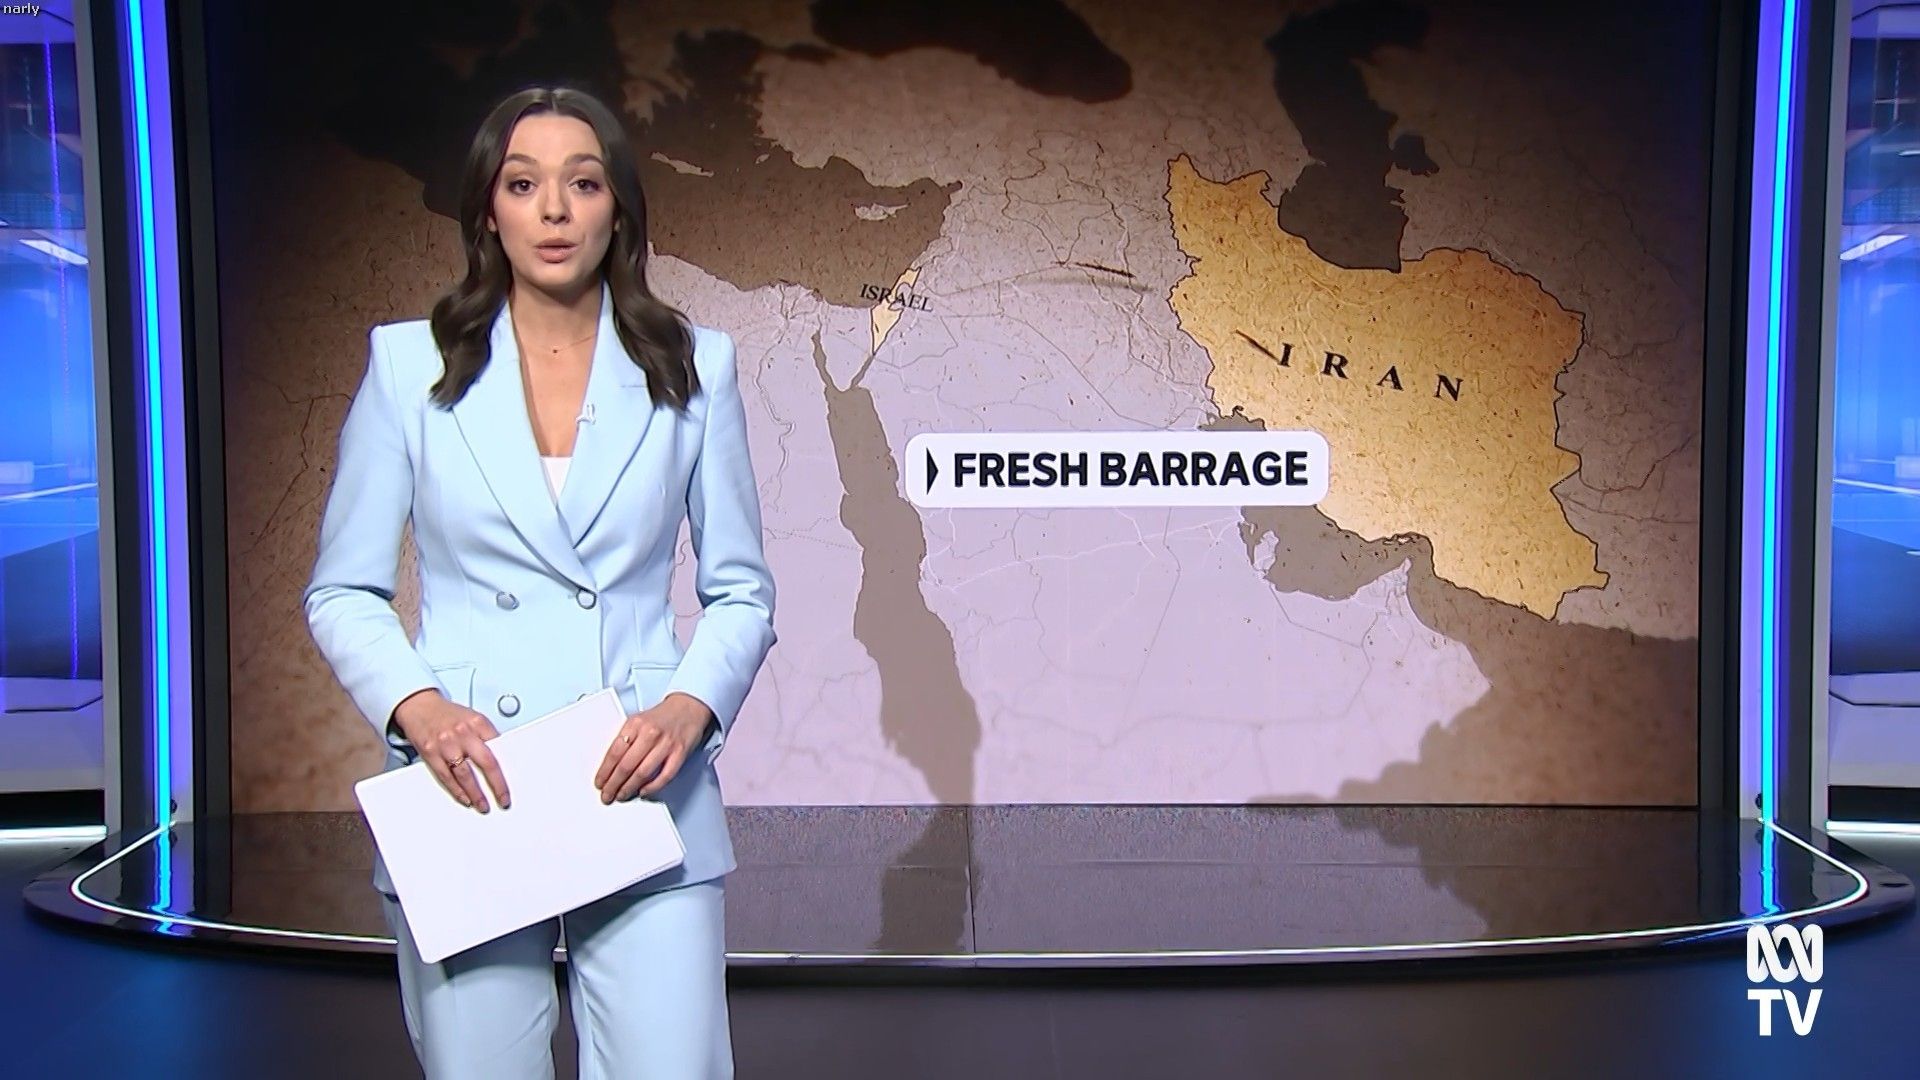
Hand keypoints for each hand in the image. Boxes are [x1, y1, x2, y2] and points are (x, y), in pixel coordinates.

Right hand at [391, 689, 510, 812]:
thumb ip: (485, 736)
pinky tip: (465, 798)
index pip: (499, 748)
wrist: (419, 706)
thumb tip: (501, 759)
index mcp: (478, 722)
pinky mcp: (430, 753)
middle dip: (497, 785)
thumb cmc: (448, 715)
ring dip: (476, 794)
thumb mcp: (472, 718)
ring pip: (465, 774)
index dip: (507, 767)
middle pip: (486, 763)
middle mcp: (463, 732)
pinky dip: (456, 791)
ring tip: (483, 805)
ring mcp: (446, 744)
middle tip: (503, 800)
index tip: (512, 782)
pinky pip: (446, 777)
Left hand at [595, 693, 713, 803]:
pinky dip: (652, 787)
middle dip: (614, 784)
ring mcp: (666, 744)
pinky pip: (664, 776)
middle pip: (626, 765)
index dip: (605, 771)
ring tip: (622, 795)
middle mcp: (650, 733)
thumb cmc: (663, 717)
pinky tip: (644, 791)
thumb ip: (625, 739)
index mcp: (636, 724)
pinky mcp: (680, 753)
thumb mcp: (638, 721)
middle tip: (608, 794)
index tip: (600, 782)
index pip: (615, 752)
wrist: (689, 708)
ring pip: (643, 772)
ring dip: (629, 788)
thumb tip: (610, 765)